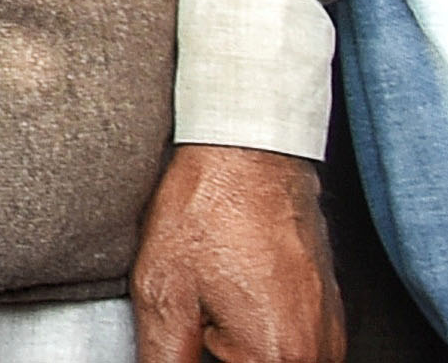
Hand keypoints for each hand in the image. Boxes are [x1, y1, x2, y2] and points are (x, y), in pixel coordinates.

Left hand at [130, 143, 338, 362]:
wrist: (250, 154)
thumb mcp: (164, 293)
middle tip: (201, 308)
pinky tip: (236, 291)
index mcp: (279, 358)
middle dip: (220, 351)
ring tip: (218, 296)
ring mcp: (330, 334)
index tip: (191, 329)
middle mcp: (319, 353)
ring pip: (274, 360)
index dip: (199, 354)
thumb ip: (166, 357)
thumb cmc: (208, 210)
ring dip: (240, 344)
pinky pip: (293, 345)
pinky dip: (261, 331)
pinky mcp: (331, 314)